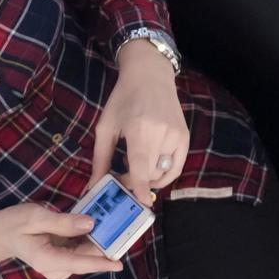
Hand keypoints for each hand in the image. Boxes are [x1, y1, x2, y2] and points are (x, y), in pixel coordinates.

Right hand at [0, 203, 124, 278]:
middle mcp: (55, 266)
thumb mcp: (35, 217)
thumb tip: (90, 224)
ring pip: (85, 253)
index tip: (119, 264)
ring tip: (112, 220)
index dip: (101, 263)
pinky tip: (96, 223)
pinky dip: (89, 238)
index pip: (79, 263)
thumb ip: (63, 222)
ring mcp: (59, 264)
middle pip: (86, 257)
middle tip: (121, 224)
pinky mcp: (62, 257)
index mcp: (47, 259)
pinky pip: (80, 249)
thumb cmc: (13, 224)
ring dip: (98, 239)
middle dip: (103, 244)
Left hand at [89, 41, 189, 206]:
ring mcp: (177, 136)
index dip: (141, 187)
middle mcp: (162, 134)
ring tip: (135, 169)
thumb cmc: (123, 99)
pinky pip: (176, 166)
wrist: (150, 76)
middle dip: (136, 182)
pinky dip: (164, 174)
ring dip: (149, 178)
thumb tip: (93, 186)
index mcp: (140, 130)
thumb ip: (100, 159)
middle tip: (121, 178)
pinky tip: (151, 170)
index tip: (140, 203)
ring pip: (164, 172)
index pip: (142, 166)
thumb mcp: (105, 127)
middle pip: (152, 173)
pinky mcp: (185, 137)